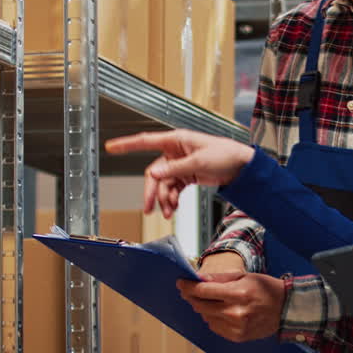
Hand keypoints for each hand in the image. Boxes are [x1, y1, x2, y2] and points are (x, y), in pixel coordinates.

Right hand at [105, 130, 254, 216]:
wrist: (242, 167)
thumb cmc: (225, 155)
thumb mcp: (198, 162)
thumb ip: (175, 168)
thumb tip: (155, 173)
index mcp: (176, 140)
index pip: (146, 141)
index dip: (127, 144)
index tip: (111, 147)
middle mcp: (175, 151)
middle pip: (155, 172)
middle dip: (152, 191)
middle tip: (149, 208)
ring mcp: (180, 164)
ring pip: (163, 184)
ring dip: (164, 199)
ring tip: (169, 212)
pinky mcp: (186, 175)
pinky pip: (173, 189)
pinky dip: (172, 199)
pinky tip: (173, 209)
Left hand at [177, 269, 285, 342]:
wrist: (287, 309)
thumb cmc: (267, 289)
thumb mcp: (245, 276)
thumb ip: (220, 279)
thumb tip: (198, 279)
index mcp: (238, 293)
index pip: (203, 291)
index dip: (188, 287)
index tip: (180, 283)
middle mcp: (235, 312)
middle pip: (201, 305)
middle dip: (192, 297)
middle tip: (188, 291)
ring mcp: (236, 327)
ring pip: (206, 317)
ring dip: (203, 308)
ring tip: (208, 300)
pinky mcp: (238, 337)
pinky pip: (215, 328)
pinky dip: (213, 319)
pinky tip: (219, 312)